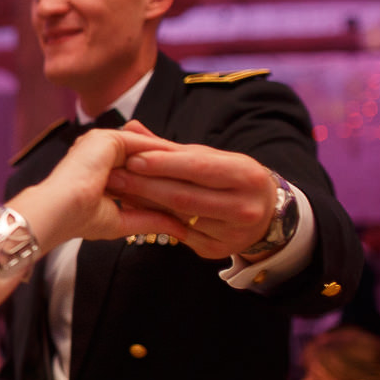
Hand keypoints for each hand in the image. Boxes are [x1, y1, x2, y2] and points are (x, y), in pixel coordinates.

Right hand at [20, 127, 189, 249]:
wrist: (59, 211)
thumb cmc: (79, 220)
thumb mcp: (121, 220)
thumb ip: (150, 220)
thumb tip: (180, 230)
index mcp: (97, 170)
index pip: (137, 173)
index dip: (161, 184)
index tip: (186, 195)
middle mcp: (99, 153)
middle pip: (143, 160)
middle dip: (170, 170)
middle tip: (199, 180)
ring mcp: (102, 143)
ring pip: (145, 151)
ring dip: (170, 160)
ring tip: (197, 169)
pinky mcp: (108, 137)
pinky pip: (142, 144)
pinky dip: (162, 153)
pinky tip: (183, 161)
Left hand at [105, 120, 275, 259]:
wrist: (265, 215)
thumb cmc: (229, 178)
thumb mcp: (209, 158)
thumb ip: (169, 147)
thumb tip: (131, 128)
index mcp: (246, 175)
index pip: (198, 168)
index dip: (164, 164)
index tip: (133, 158)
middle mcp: (243, 207)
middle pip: (185, 197)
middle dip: (146, 186)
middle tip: (114, 176)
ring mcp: (232, 233)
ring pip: (178, 218)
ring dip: (144, 204)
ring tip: (118, 191)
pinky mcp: (217, 250)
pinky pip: (179, 235)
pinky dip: (153, 221)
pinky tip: (133, 211)